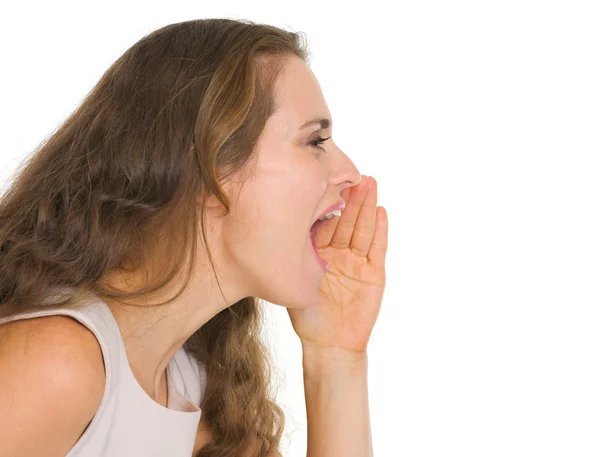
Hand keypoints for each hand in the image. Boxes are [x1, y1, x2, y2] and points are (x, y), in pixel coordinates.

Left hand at [287, 175, 387, 353]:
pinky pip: (377, 249)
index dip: (329, 201)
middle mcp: (341, 252)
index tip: (328, 178)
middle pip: (348, 220)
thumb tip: (275, 224)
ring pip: (363, 229)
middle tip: (355, 173)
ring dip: (367, 207)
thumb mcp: (295, 281)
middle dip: (352, 197)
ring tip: (370, 184)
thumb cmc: (308, 317)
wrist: (328, 344)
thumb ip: (294, 256)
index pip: (327, 221)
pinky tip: (380, 212)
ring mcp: (358, 262)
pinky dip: (379, 231)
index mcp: (320, 252)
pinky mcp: (374, 273)